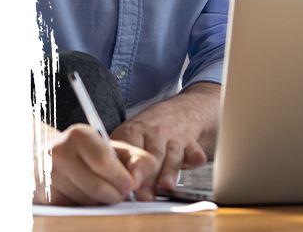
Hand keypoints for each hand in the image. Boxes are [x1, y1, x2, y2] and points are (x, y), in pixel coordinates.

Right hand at [34, 124, 156, 205]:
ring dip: (101, 202)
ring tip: (105, 192)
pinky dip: (87, 207)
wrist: (47, 157)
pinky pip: (74, 209)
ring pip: (86, 201)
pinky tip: (88, 196)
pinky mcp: (44, 198)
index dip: (120, 177)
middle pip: (96, 185)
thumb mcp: (112, 147)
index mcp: (78, 135)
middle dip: (115, 194)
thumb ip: (135, 157)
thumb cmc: (88, 152)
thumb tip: (137, 181)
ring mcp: (48, 176)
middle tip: (122, 194)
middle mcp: (59, 153)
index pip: (103, 161)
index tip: (131, 186)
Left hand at [110, 82, 219, 199]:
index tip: (125, 181)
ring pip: (171, 155)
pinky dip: (195, 155)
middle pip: (150, 156)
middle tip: (142, 193)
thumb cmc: (151, 129)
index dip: (126, 165)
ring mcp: (174, 137)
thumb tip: (107, 183)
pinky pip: (194, 149)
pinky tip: (196, 160)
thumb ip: (121, 158)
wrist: (184, 108)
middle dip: (147, 175)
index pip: (128, 147)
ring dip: (169, 170)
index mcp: (133, 131)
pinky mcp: (191, 142)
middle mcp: (154, 133)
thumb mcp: (131, 135)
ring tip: (166, 185)